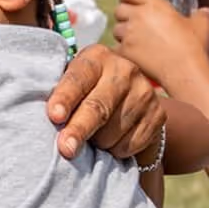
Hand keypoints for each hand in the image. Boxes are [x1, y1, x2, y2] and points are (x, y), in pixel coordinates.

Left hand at [46, 44, 164, 160]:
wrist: (127, 97)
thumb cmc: (85, 90)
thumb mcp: (71, 83)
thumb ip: (58, 94)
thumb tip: (49, 120)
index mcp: (96, 57)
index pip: (78, 79)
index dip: (65, 98)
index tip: (54, 116)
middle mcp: (125, 70)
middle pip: (98, 107)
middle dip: (79, 129)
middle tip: (65, 149)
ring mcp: (145, 92)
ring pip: (114, 130)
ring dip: (96, 142)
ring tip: (91, 136)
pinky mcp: (158, 115)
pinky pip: (131, 144)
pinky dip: (115, 150)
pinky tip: (110, 140)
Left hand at [112, 0, 208, 90]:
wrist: (184, 70)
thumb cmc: (193, 46)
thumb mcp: (201, 25)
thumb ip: (201, 14)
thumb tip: (205, 11)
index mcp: (154, 4)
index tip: (130, 1)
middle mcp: (138, 16)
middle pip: (119, 10)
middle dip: (125, 16)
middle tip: (135, 24)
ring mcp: (129, 33)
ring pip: (116, 29)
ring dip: (123, 34)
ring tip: (137, 41)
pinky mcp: (124, 50)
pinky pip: (117, 47)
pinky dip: (123, 51)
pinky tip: (135, 55)